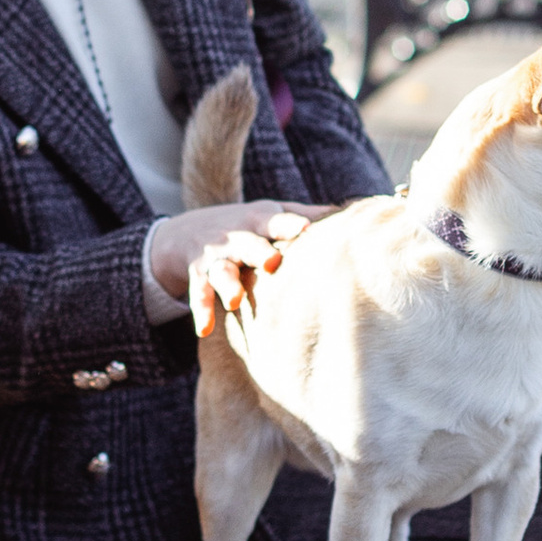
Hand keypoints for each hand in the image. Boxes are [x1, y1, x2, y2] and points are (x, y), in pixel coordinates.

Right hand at [146, 198, 326, 327]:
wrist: (186, 232)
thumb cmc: (246, 227)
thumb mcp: (271, 214)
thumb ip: (305, 214)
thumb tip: (355, 211)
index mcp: (259, 221)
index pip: (277, 221)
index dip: (290, 224)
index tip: (306, 229)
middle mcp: (236, 237)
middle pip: (248, 244)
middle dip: (259, 251)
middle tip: (272, 262)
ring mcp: (215, 257)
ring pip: (221, 271)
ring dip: (228, 284)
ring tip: (235, 301)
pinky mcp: (197, 276)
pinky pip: (200, 295)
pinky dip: (202, 311)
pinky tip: (205, 329)